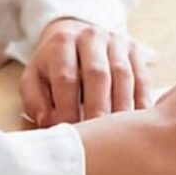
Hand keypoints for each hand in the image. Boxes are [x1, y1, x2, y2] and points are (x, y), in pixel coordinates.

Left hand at [19, 17, 150, 126]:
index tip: (70, 132)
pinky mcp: (134, 50)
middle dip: (98, 109)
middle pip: (97, 74)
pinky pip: (141, 78)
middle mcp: (90, 37)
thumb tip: (49, 123)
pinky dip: (141, 102)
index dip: (68, 107)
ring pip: (123, 76)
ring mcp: (115, 42)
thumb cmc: (52, 67)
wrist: (74, 35)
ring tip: (119, 136)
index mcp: (61, 43)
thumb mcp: (34, 78)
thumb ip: (35, 101)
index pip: (66, 77)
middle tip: (98, 139)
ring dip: (122, 108)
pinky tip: (137, 125)